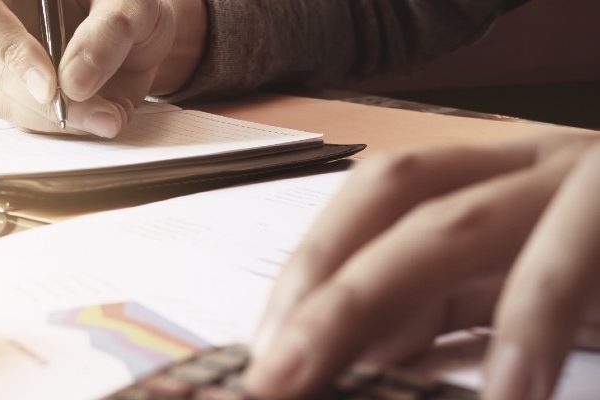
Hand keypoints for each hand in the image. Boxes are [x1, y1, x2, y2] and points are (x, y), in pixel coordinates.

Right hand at [0, 0, 205, 137]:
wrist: (136, 31)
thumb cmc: (126, 6)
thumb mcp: (132, 6)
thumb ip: (109, 33)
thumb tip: (73, 85)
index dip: (7, 49)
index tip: (49, 88)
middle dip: (46, 102)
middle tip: (100, 114)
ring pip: (4, 100)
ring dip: (57, 120)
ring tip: (109, 116)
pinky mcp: (13, 91)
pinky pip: (23, 118)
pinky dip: (62, 127)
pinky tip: (97, 118)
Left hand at [243, 134, 599, 399]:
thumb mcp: (527, 286)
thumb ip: (449, 307)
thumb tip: (363, 356)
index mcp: (493, 177)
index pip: (375, 199)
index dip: (311, 265)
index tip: (266, 345)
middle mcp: (524, 166)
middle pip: (391, 195)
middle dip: (316, 282)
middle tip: (268, 369)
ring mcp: (577, 180)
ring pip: (454, 223)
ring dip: (365, 301)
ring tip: (312, 375)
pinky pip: (568, 262)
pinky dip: (526, 334)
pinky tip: (501, 395)